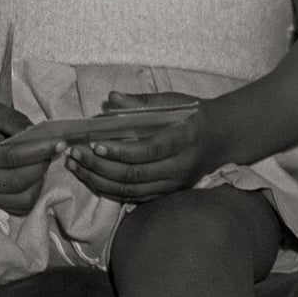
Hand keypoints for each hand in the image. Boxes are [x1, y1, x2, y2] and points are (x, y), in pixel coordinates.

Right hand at [0, 99, 55, 215]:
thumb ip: (14, 120)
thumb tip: (40, 135)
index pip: (11, 158)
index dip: (38, 152)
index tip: (58, 144)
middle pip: (19, 181)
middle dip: (41, 166)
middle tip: (52, 150)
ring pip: (22, 199)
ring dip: (39, 181)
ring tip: (40, 162)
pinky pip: (18, 207)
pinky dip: (32, 193)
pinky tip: (33, 176)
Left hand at [65, 91, 217, 200]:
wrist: (223, 138)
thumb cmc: (193, 114)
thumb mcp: (173, 101)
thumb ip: (142, 102)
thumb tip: (111, 99)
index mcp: (184, 139)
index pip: (149, 150)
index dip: (120, 150)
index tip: (94, 144)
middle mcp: (181, 167)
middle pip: (136, 174)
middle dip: (100, 166)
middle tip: (74, 154)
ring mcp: (175, 184)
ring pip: (133, 191)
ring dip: (99, 180)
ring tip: (75, 166)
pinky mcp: (169, 193)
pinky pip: (136, 198)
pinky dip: (110, 190)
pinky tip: (90, 178)